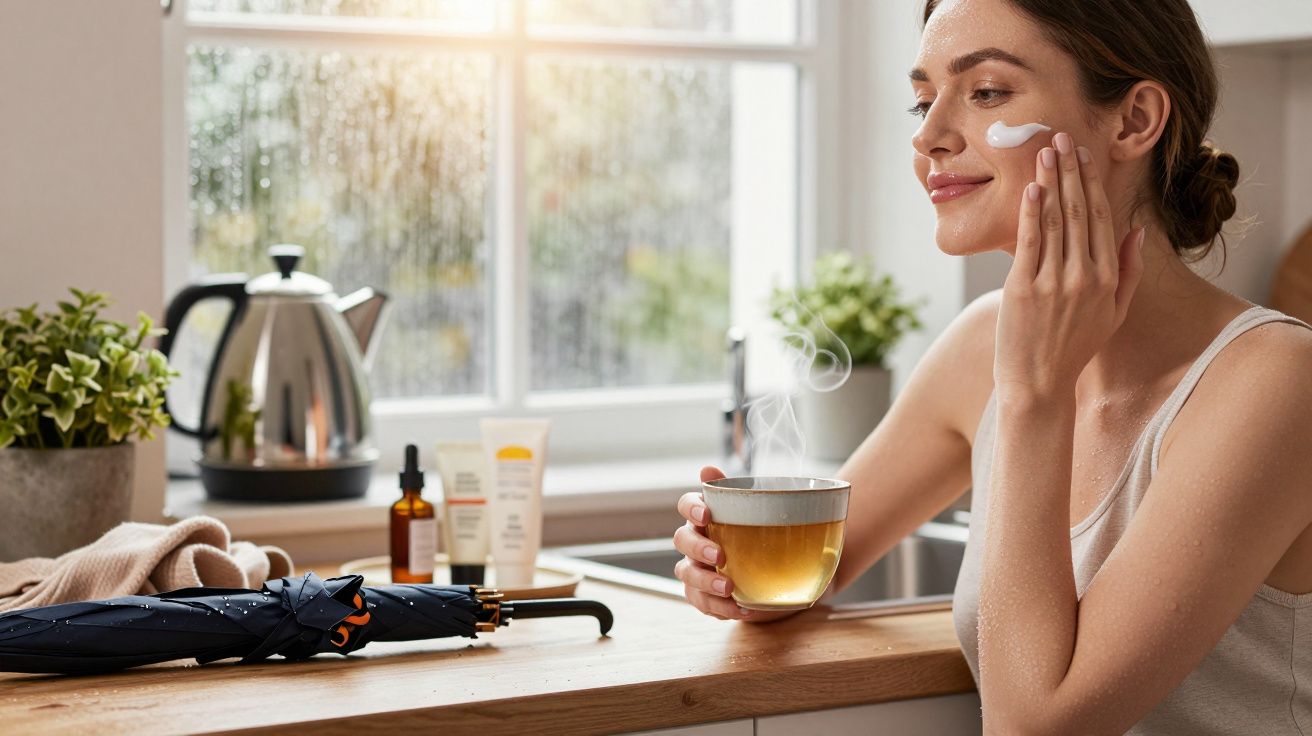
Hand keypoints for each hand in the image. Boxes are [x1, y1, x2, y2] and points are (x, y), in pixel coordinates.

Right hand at [674, 466, 747, 619]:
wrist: (776, 571)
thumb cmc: (760, 534)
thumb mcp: (758, 511)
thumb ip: (737, 490)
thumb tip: (708, 468)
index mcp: (705, 516)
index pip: (686, 504)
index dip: (691, 509)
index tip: (706, 515)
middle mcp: (695, 541)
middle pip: (681, 540)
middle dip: (697, 549)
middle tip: (720, 556)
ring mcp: (696, 569)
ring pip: (686, 575)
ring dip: (705, 582)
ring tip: (730, 589)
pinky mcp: (703, 595)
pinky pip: (701, 602)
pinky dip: (719, 607)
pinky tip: (741, 608)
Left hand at [994, 132, 1144, 399]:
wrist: (1039, 384)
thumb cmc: (1074, 347)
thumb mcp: (1114, 312)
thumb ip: (1129, 271)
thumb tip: (1137, 230)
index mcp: (1108, 279)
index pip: (1100, 219)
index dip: (1091, 184)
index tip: (1083, 156)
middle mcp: (1085, 277)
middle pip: (1077, 213)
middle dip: (1069, 172)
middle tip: (1061, 138)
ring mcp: (1054, 283)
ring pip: (1054, 222)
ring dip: (1050, 182)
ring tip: (1044, 152)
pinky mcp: (1024, 290)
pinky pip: (1029, 243)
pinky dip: (1031, 213)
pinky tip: (1031, 188)